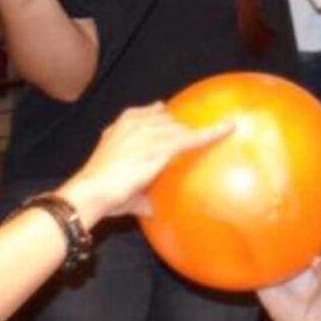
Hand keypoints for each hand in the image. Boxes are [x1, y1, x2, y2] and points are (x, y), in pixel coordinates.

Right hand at [60, 102, 229, 222]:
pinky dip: (213, 132)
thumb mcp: (119, 181)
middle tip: (196, 139)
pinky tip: (229, 128)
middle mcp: (137, 123)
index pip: (151, 112)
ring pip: (181, 128)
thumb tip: (151, 208)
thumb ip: (138, 190)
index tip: (172, 117)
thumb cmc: (101, 192)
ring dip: (194, 134)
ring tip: (222, 130)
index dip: (163, 116)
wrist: (91, 191)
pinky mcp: (162, 146)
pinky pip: (192, 137)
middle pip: (169, 120)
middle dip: (181, 129)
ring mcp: (150, 133)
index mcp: (123, 126)